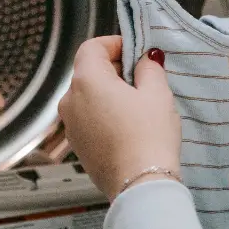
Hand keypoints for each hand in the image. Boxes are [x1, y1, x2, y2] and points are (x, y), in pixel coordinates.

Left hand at [58, 36, 181, 200]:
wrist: (139, 185)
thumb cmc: (149, 137)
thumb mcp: (157, 94)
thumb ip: (149, 68)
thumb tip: (146, 58)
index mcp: (87, 80)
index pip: (92, 47)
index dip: (114, 43)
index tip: (135, 51)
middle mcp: (70, 100)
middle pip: (89, 71)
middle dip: (114, 69)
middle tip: (144, 78)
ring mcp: (70, 125)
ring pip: (88, 96)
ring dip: (110, 93)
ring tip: (139, 105)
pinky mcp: (77, 145)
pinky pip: (89, 118)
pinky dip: (105, 114)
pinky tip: (128, 126)